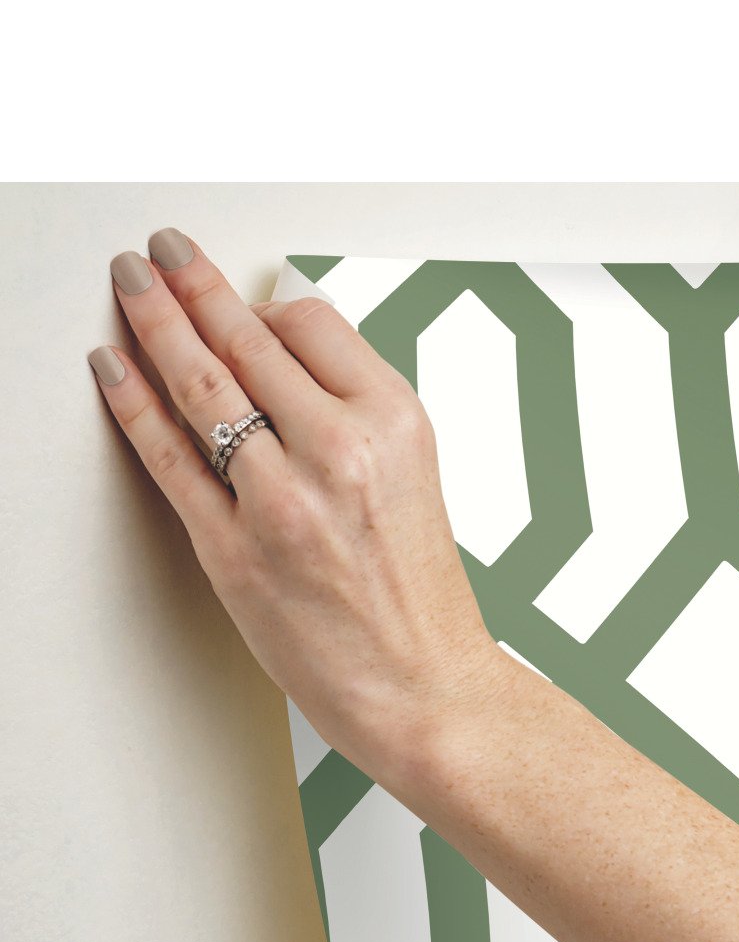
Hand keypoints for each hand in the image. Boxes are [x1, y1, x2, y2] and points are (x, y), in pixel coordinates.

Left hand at [89, 231, 495, 780]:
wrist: (424, 688)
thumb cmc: (420, 598)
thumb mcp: (414, 478)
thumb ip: (355, 413)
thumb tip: (292, 353)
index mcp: (395, 424)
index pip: (312, 324)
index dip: (263, 304)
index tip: (237, 294)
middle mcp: (341, 451)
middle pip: (247, 341)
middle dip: (192, 285)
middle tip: (161, 253)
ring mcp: (282, 501)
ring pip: (200, 384)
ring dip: (152, 322)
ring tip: (130, 286)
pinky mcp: (234, 550)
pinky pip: (170, 457)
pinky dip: (132, 404)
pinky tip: (112, 369)